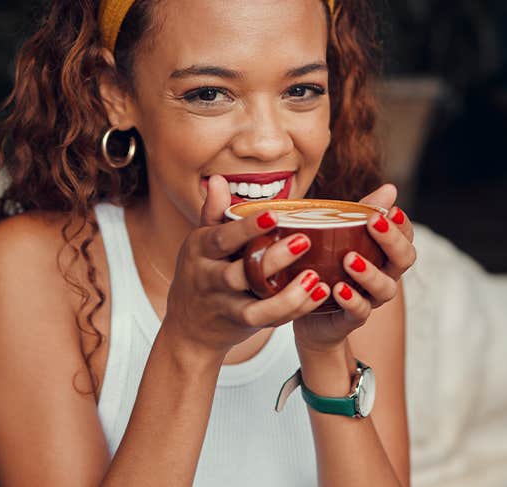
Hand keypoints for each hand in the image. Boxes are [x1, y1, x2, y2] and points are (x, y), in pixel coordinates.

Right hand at [160, 175, 332, 356]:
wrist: (188, 327)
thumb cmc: (202, 274)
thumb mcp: (200, 243)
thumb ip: (213, 213)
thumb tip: (218, 179)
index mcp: (200, 251)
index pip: (221, 238)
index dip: (246, 228)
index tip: (274, 215)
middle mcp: (209, 279)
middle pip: (239, 274)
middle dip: (272, 260)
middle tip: (304, 240)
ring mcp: (225, 305)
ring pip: (255, 307)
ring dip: (287, 295)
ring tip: (315, 277)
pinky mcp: (242, 325)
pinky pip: (269, 320)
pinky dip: (295, 309)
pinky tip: (318, 294)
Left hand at [292, 183, 416, 352]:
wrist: (309, 310)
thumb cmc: (329, 265)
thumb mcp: (341, 233)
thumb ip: (363, 212)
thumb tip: (390, 188)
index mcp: (385, 254)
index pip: (406, 237)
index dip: (403, 224)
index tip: (392, 210)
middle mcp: (385, 275)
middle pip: (404, 260)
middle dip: (392, 241)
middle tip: (374, 223)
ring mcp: (371, 298)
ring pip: (385, 288)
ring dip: (370, 273)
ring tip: (349, 259)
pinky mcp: (352, 318)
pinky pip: (359, 312)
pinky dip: (352, 300)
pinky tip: (338, 289)